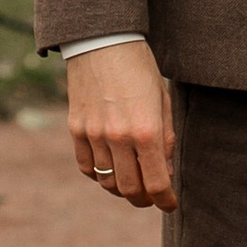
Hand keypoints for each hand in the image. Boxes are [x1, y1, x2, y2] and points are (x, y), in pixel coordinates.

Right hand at [66, 35, 176, 211]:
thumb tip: (164, 172)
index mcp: (146, 130)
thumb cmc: (139, 68)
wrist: (102, 42)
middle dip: (144, 199)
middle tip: (152, 196)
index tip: (170, 205)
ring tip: (133, 181)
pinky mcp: (76, 129)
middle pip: (130, 189)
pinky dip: (99, 174)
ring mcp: (93, 135)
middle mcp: (118, 137)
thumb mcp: (162, 101)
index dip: (165, 200)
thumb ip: (164, 139)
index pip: (156, 183)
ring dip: (122, 188)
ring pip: (106, 181)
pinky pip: (86, 167)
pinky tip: (110, 168)